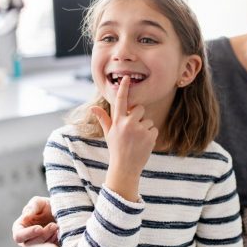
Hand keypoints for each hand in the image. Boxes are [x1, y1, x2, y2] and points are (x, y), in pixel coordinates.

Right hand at [12, 196, 57, 246]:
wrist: (60, 212)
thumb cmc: (46, 206)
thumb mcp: (39, 202)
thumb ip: (32, 207)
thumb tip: (25, 217)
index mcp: (19, 229)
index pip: (18, 236)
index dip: (28, 233)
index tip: (40, 228)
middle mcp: (26, 240)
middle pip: (30, 245)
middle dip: (43, 235)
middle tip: (54, 225)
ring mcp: (36, 246)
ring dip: (50, 238)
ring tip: (57, 226)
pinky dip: (55, 242)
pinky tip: (59, 233)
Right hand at [91, 76, 157, 200]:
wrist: (125, 168)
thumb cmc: (116, 149)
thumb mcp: (108, 134)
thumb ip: (103, 119)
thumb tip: (93, 107)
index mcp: (117, 121)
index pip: (120, 101)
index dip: (123, 88)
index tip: (126, 78)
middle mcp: (128, 124)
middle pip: (140, 108)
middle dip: (139, 116)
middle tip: (133, 129)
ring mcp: (139, 130)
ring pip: (148, 120)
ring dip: (145, 128)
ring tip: (137, 140)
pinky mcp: (149, 136)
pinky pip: (154, 129)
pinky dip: (151, 136)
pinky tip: (144, 144)